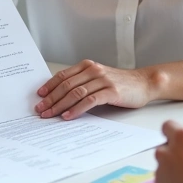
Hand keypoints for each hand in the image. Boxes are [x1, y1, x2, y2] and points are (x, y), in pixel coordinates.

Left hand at [34, 59, 156, 119]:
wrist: (143, 83)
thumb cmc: (120, 83)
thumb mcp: (99, 77)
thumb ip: (83, 82)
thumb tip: (61, 95)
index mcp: (87, 66)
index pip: (63, 76)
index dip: (49, 86)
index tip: (39, 96)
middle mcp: (93, 71)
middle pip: (66, 85)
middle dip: (51, 99)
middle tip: (40, 109)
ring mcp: (102, 80)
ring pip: (75, 93)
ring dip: (60, 105)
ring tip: (50, 115)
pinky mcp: (111, 92)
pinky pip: (89, 101)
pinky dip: (76, 109)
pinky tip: (68, 116)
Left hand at [154, 121, 182, 182]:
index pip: (169, 125)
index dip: (175, 131)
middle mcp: (167, 149)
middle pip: (166, 145)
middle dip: (175, 151)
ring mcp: (160, 167)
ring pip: (164, 163)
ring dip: (174, 167)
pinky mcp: (159, 182)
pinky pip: (163, 179)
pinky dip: (172, 181)